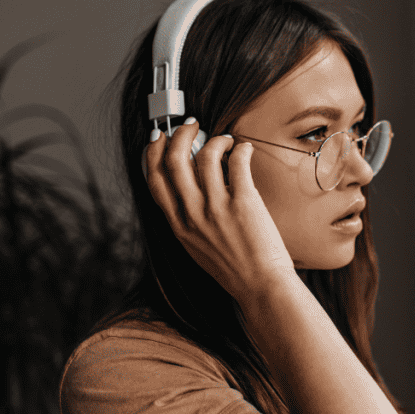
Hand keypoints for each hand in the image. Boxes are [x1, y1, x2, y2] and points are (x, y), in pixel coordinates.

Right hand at [144, 119, 295, 301]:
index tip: (159, 138)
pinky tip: (245, 150)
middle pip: (174, 160)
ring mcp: (217, 208)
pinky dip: (240, 148)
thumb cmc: (235, 270)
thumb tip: (189, 192)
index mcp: (179, 226)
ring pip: (205, 156)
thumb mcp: (198, 248)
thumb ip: (189, 222)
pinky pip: (237, 161)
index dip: (153, 152)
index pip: (154, 180)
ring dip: (216, 139)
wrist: (261, 287)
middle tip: (193, 126)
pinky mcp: (244, 203)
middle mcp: (194, 215)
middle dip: (180, 134)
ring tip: (226, 140)